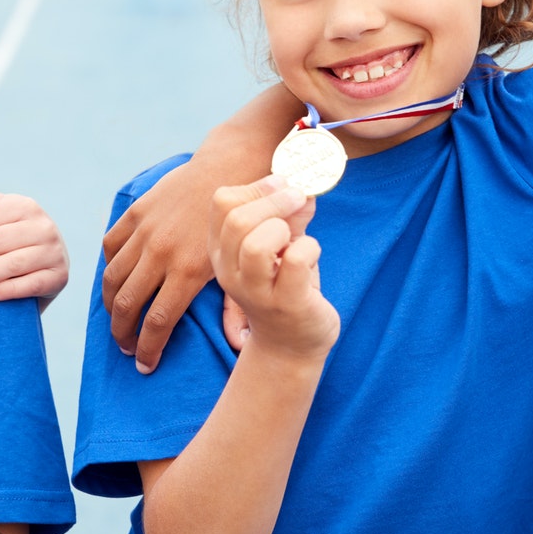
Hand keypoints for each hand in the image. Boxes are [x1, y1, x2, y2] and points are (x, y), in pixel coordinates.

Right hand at [101, 159, 223, 371]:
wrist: (232, 168)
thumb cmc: (245, 221)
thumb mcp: (244, 265)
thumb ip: (236, 307)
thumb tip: (237, 345)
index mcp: (187, 271)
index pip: (157, 322)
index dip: (148, 349)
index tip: (145, 365)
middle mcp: (161, 253)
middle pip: (127, 305)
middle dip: (122, 334)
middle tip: (126, 347)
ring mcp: (146, 231)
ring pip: (113, 278)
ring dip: (110, 305)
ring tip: (117, 319)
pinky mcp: (137, 213)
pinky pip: (111, 246)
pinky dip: (110, 266)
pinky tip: (117, 279)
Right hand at [208, 176, 338, 360]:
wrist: (289, 346)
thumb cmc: (284, 288)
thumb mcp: (281, 246)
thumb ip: (290, 216)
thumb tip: (304, 188)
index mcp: (222, 251)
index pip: (223, 202)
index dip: (257, 187)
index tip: (282, 188)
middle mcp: (230, 271)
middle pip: (238, 219)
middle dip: (276, 200)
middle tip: (299, 200)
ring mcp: (256, 291)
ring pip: (256, 244)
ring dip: (285, 229)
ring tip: (295, 239)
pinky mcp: (286, 303)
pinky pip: (296, 259)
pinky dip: (310, 248)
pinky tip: (311, 257)